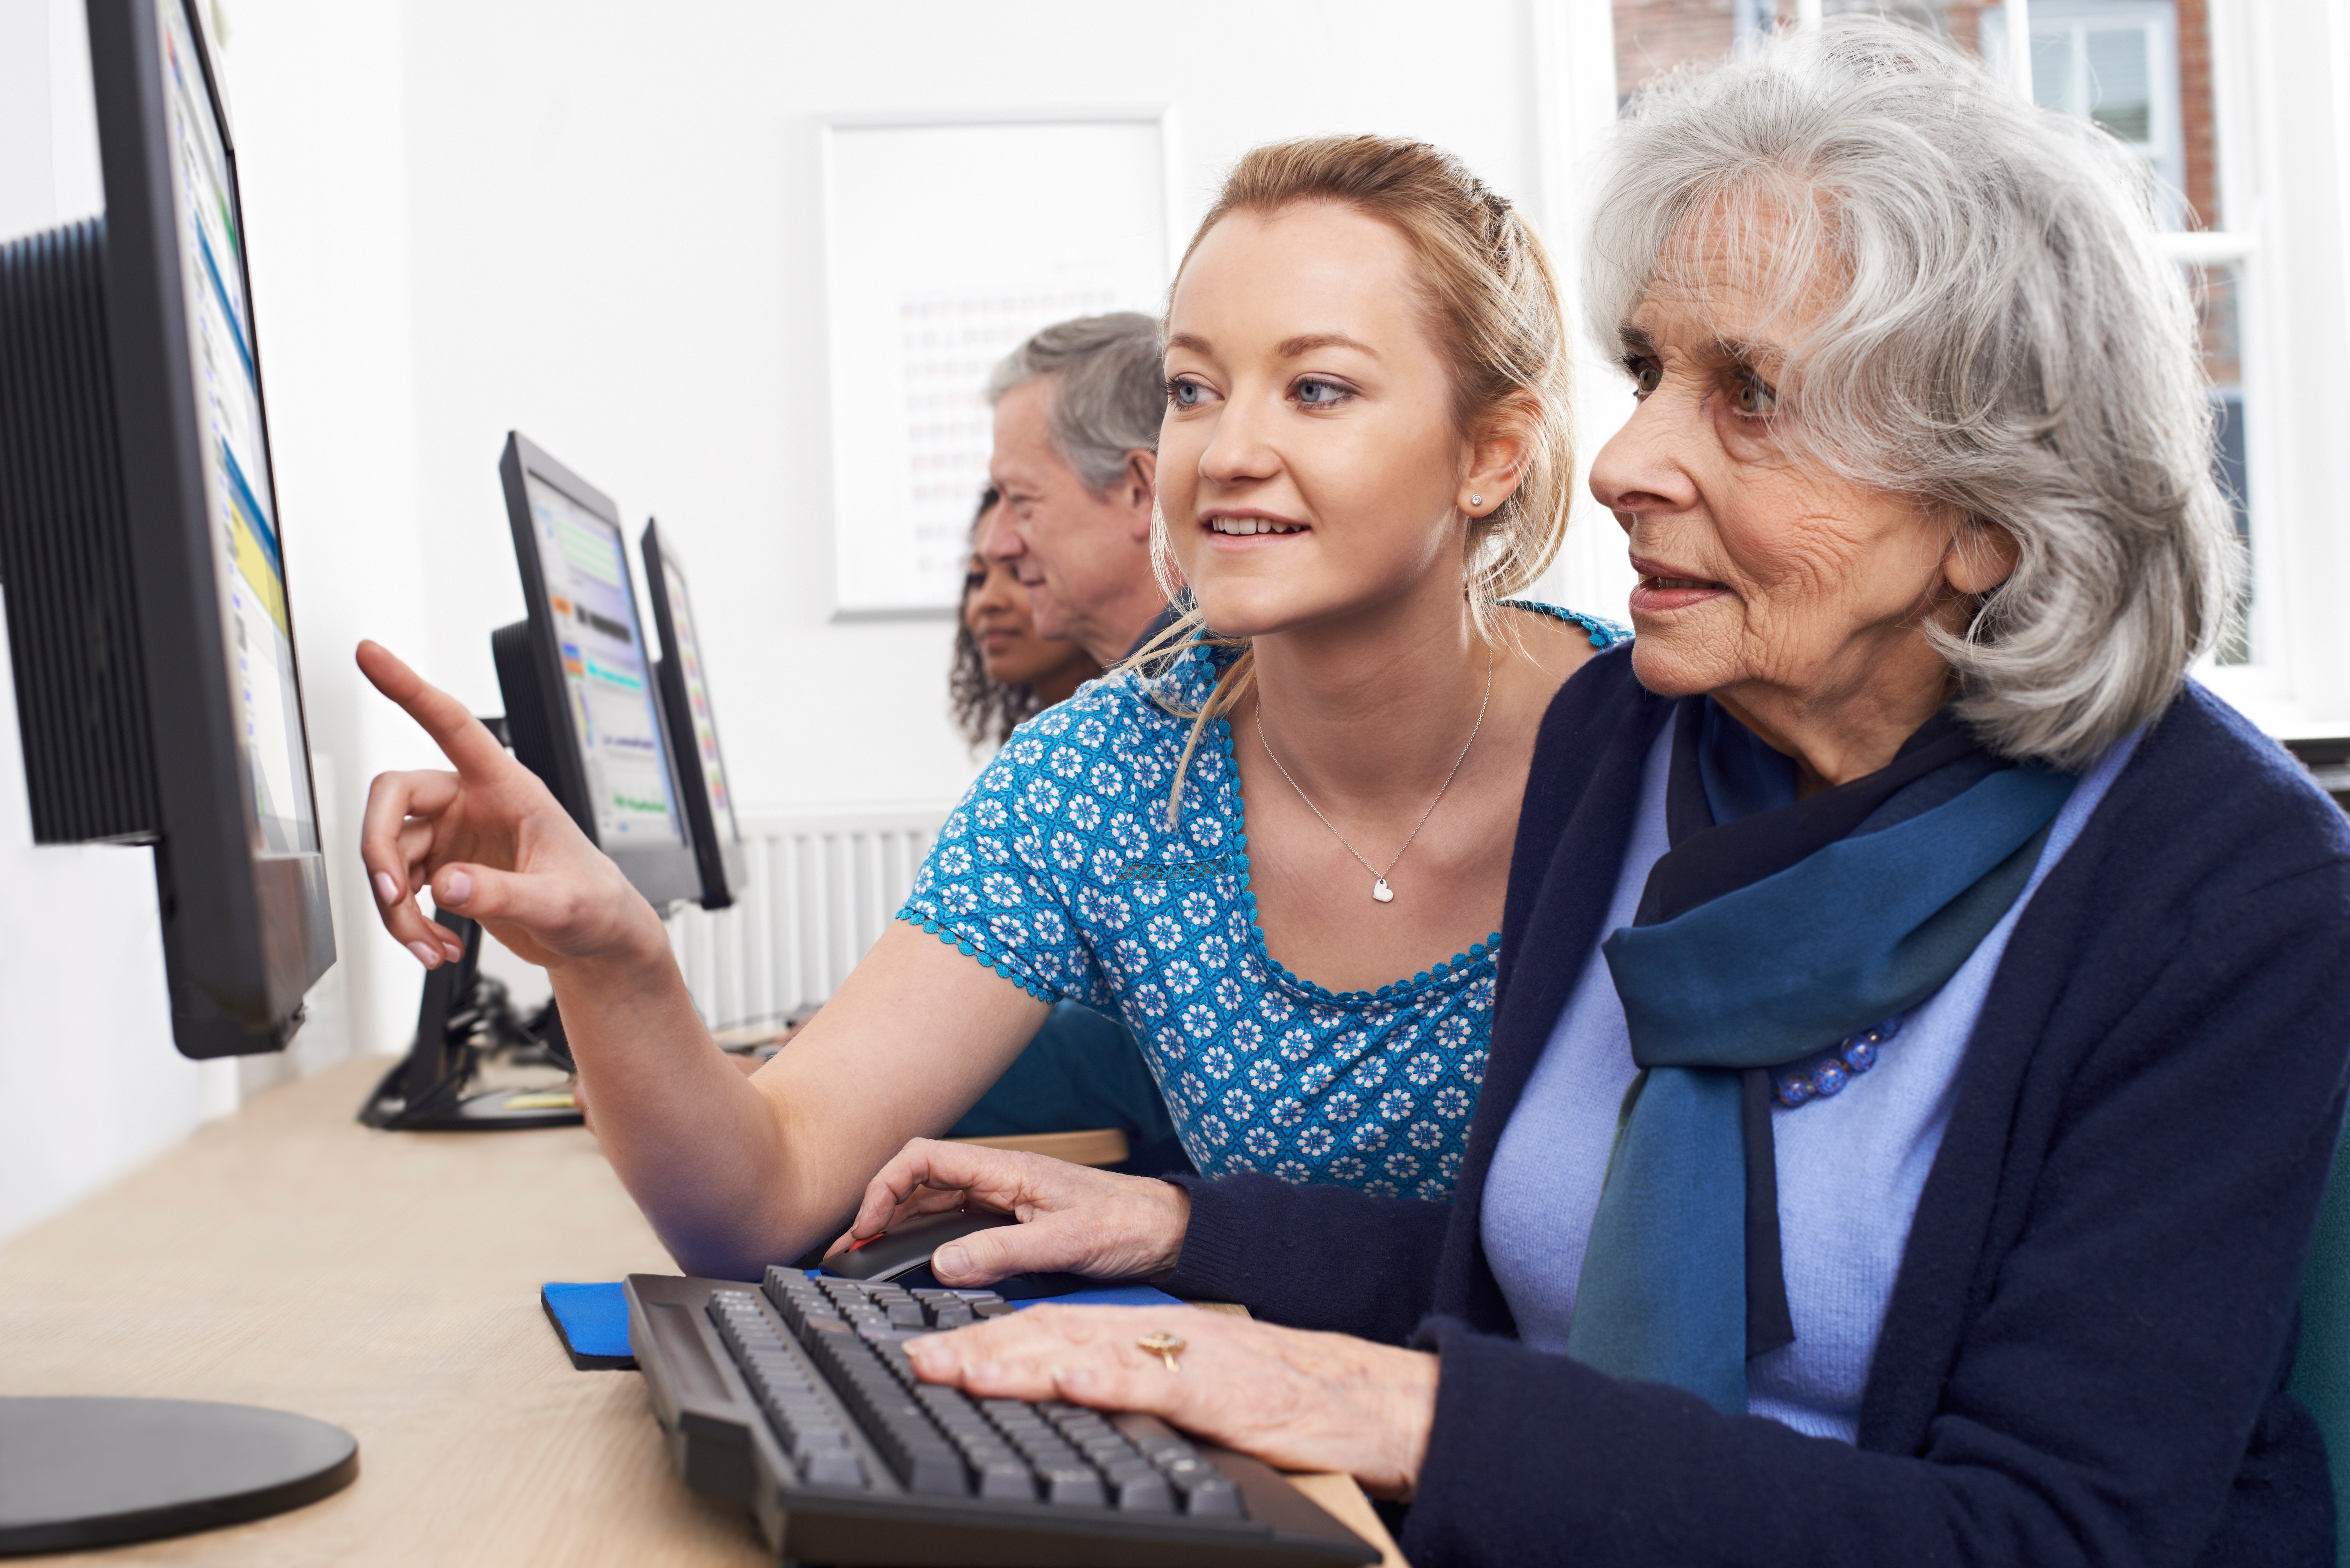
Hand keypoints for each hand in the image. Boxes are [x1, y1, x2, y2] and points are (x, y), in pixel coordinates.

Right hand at [355, 641, 666, 974]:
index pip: (451, 723)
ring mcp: (453, 835)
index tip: (369, 654)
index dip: (408, 687)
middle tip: (392, 896)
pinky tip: (436, 947)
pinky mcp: (444, 869)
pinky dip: (407, 921)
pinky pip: (400, 888)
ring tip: (429, 947)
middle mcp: (472, 802)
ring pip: (389, 854)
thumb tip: (447, 886)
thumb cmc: (595, 905)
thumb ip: (504, 894)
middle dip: (379, 849)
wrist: (597, 938)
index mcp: (507, 786)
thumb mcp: (560, 903)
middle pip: (392, 798)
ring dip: (396, 907)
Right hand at [831, 1139, 1190, 1285]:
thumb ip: (1004, 1253)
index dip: (885, 1186)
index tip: (866, 1226)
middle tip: (847, 1252)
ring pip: (932, 1206)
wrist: (1169, 1233)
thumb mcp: (1066, 1242)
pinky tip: (911, 1263)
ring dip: (895, 1227)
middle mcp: (998, 1182)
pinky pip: (955, 1227)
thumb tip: (945, 1265)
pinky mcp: (1012, 1225)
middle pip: (919, 1184)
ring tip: (864, 1259)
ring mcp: (1003, 1202)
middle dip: (877, 1212)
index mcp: (1006, 1170)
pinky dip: (924, 1241)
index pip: (924, 1159)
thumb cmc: (1129, 1225)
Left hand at [905, 1305, 1437, 1498]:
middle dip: (977, 1347)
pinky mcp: (1216, 1388)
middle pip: (1049, 1335)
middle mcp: (1152, 1337)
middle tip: (917, 1361)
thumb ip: (1123, 1389)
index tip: (929, 1355)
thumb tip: (1058, 1400)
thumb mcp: (1180, 1390)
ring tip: (962, 1369)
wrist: (1351, 1395)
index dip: (983, 1341)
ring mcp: (1181, 1358)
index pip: (1047, 1332)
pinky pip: (1154, 1381)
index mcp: (1140, 1338)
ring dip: (1019, 1360)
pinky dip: (1108, 1381)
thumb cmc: (1268, 1399)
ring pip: (1087, 1350)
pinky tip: (1067, 1383)